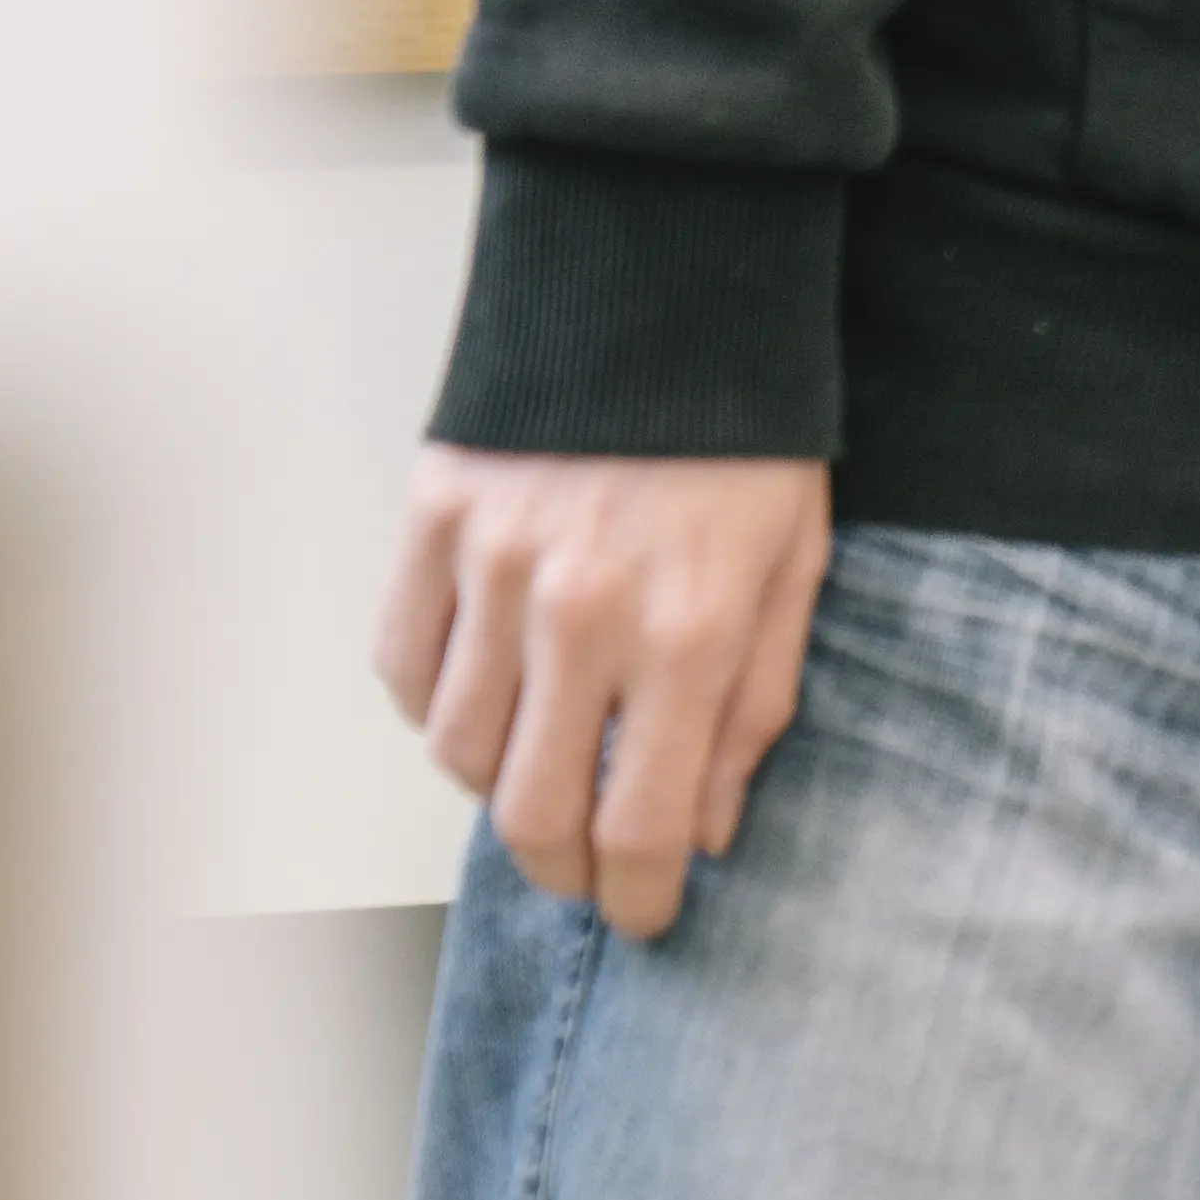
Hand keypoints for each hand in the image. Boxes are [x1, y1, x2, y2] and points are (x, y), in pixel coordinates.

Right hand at [378, 445, 835, 942]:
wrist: (668, 287)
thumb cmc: (751, 431)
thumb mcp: (797, 567)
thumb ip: (755, 704)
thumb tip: (707, 826)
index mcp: (687, 625)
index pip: (638, 822)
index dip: (638, 894)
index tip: (648, 912)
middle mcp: (579, 611)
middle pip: (531, 809)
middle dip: (563, 873)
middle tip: (591, 880)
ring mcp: (492, 569)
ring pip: (456, 750)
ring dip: (497, 792)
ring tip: (546, 781)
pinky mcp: (431, 527)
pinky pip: (403, 667)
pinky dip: (435, 708)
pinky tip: (487, 702)